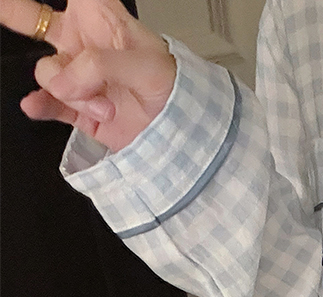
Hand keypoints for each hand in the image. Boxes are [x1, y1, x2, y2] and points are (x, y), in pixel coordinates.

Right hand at [0, 0, 176, 150]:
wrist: (182, 135)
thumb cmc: (175, 90)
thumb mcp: (146, 67)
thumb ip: (102, 65)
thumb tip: (66, 82)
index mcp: (103, 18)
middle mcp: (83, 42)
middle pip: (34, 16)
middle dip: (10, 9)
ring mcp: (77, 76)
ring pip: (48, 73)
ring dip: (75, 94)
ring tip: (107, 105)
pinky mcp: (77, 108)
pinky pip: (46, 103)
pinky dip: (40, 105)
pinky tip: (35, 106)